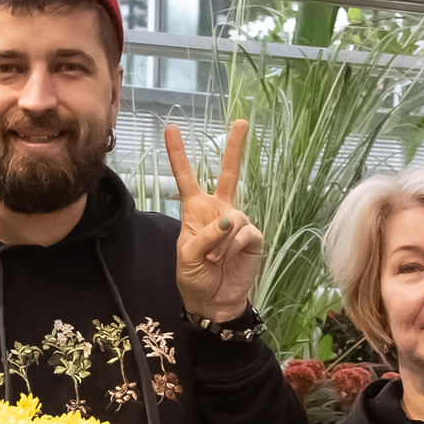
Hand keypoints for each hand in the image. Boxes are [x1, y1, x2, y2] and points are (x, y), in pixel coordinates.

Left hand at [165, 118, 265, 322]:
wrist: (214, 301)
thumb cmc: (194, 277)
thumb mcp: (187, 256)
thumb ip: (204, 236)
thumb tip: (229, 220)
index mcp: (196, 210)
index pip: (186, 178)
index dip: (178, 154)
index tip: (170, 128)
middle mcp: (219, 210)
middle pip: (228, 174)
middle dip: (235, 148)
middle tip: (241, 121)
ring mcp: (238, 223)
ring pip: (233, 218)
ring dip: (222, 242)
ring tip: (215, 260)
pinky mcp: (253, 237)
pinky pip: (245, 233)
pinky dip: (234, 248)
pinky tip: (228, 260)